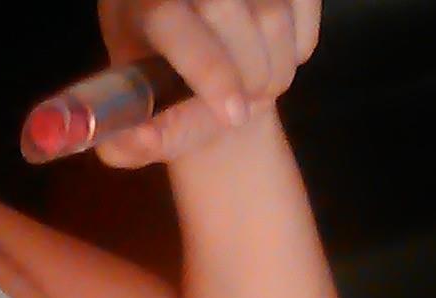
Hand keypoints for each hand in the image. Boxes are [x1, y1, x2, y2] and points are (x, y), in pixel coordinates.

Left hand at [95, 0, 321, 165]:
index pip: (169, 18)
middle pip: (225, 10)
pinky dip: (301, 43)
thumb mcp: (140, 120)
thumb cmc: (166, 93)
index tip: (235, 115)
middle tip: (247, 109)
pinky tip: (277, 58)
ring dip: (276, 67)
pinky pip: (304, 2)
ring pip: (272, 10)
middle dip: (248, 74)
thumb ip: (132, 144)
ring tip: (260, 90)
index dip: (208, 68)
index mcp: (136, 6)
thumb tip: (134, 144)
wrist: (203, 62)